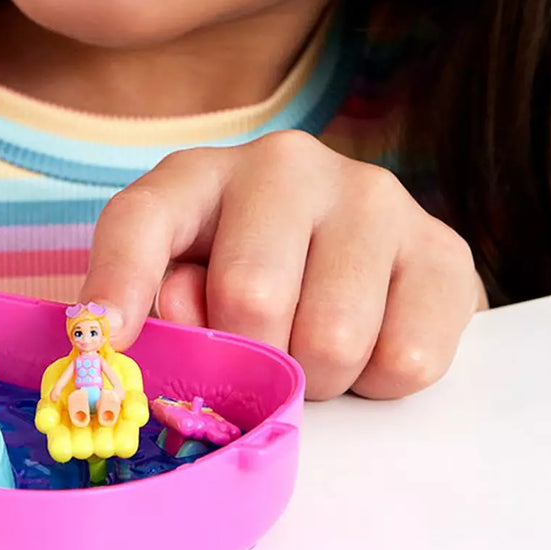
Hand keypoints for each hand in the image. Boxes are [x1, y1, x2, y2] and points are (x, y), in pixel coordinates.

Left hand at [79, 130, 485, 400]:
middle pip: (251, 298)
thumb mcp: (188, 292)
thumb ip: (164, 314)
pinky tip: (372, 343)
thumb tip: (154, 336)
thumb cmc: (257, 288)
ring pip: (332, 338)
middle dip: (256, 360)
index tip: (106, 340)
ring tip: (318, 349)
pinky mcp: (444, 248)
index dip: (119, 281)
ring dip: (321, 378)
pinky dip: (381, 383)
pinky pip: (406, 359)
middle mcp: (285, 165)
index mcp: (198, 177)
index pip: (142, 219)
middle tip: (268, 359)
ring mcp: (372, 197)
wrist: (377, 274)